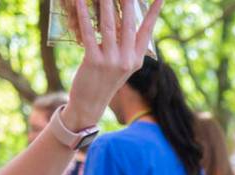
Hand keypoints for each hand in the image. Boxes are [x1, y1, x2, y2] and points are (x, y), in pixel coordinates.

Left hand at [60, 0, 163, 130]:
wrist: (90, 104)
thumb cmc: (104, 81)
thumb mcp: (120, 66)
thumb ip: (124, 47)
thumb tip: (121, 22)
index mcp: (136, 59)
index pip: (147, 31)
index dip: (154, 12)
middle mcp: (127, 60)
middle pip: (128, 24)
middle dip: (128, 2)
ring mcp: (111, 61)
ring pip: (109, 25)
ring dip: (106, 3)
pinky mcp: (94, 61)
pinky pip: (89, 33)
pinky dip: (84, 15)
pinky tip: (81, 1)